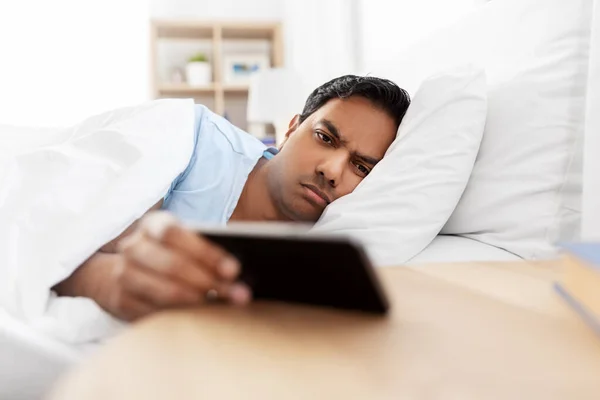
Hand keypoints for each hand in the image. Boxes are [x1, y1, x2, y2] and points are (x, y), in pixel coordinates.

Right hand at [69, 212, 251, 320]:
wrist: (127, 271)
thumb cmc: (170, 253)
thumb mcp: (184, 242)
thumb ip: (206, 250)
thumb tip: (235, 272)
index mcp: (153, 224)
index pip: (175, 234)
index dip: (205, 252)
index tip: (232, 270)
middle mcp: (134, 246)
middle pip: (172, 265)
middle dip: (208, 282)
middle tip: (237, 295)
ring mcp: (124, 274)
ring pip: (164, 292)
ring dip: (198, 302)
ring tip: (223, 307)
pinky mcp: (122, 301)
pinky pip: (155, 312)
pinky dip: (181, 316)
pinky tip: (201, 318)